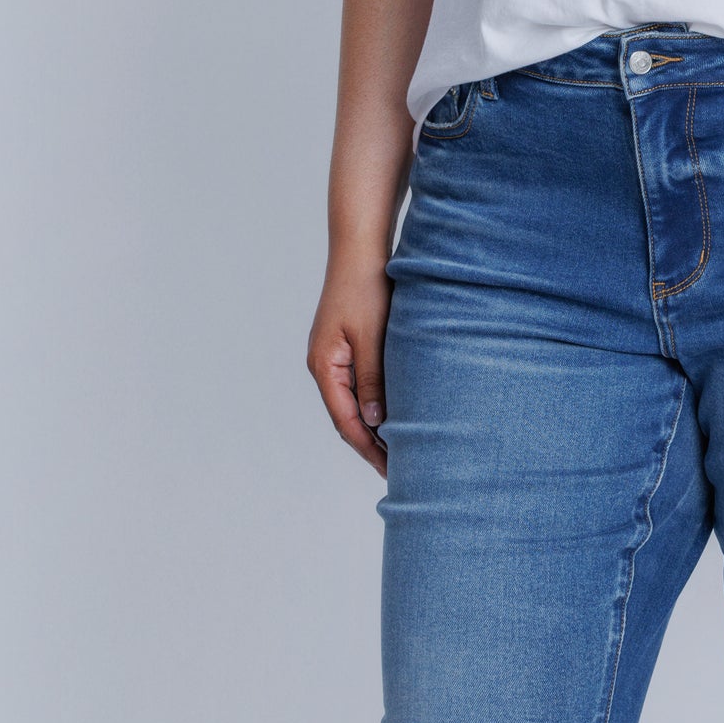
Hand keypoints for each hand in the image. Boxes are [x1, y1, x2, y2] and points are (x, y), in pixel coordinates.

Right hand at [308, 253, 391, 472]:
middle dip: (370, 446)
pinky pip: (357, 387)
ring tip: (398, 452)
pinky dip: (374, 406)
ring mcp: (332, 358)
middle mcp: (324, 367)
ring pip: (352, 404)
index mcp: (324, 367)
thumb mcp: (372, 339)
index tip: (391, 471)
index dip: (368, 449)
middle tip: (399, 471)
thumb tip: (374, 423)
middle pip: (346, 418)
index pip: (346, 422)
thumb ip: (372, 381)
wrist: (359, 251)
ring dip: (373, 428)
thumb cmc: (365, 289)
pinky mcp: (345, 348)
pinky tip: (392, 415)